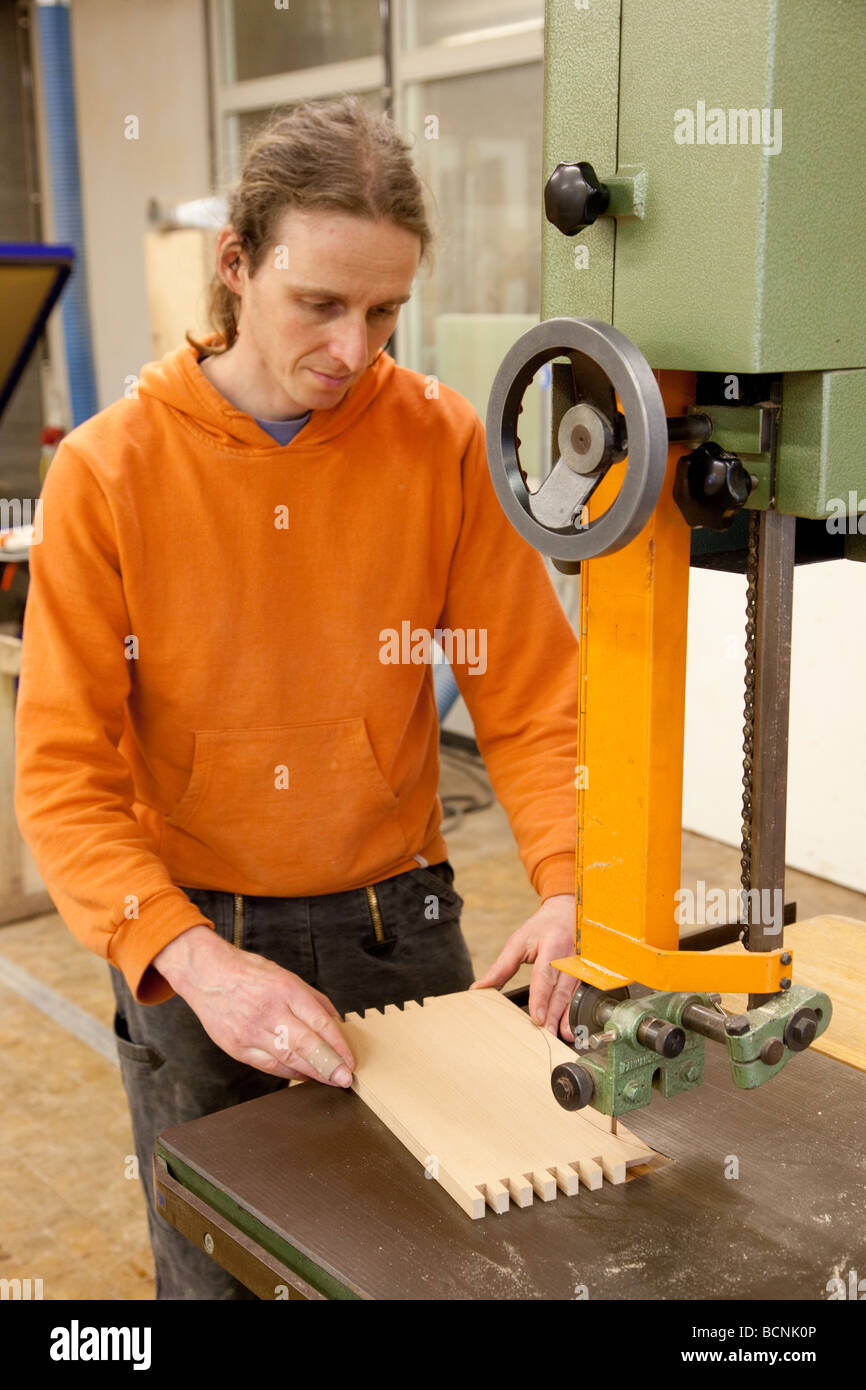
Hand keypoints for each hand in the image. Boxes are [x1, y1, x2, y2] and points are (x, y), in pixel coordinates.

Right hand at [153, 926, 354, 1085]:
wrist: (206, 974)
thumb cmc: (250, 974)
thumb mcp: (286, 975)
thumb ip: (313, 1000)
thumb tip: (336, 1024)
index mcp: (285, 989)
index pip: (319, 1021)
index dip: (338, 1044)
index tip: (350, 1060)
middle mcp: (268, 1011)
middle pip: (305, 1044)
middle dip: (329, 1065)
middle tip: (344, 1078)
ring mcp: (250, 1031)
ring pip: (287, 1060)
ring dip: (311, 1073)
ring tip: (328, 1080)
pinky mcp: (236, 1047)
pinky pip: (268, 1066)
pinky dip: (289, 1074)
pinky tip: (302, 1075)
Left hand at [470, 894, 577, 1040]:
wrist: (566, 912)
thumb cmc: (541, 928)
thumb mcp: (518, 941)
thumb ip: (501, 966)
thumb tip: (480, 987)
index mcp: (552, 944)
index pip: (545, 975)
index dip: (541, 997)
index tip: (536, 1017)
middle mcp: (569, 956)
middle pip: (560, 989)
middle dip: (553, 1013)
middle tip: (546, 1033)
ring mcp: (581, 964)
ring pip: (573, 994)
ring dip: (566, 1016)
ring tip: (561, 1035)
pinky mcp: (586, 972)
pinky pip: (580, 994)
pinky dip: (574, 1012)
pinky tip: (572, 1026)